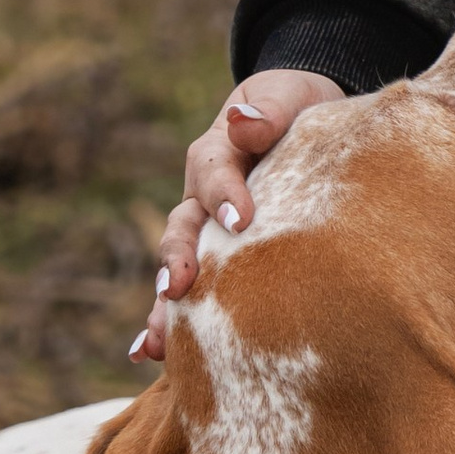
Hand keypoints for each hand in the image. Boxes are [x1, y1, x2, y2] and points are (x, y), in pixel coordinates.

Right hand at [137, 69, 342, 355]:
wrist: (297, 120)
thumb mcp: (288, 96)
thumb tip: (245, 122)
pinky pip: (195, 294)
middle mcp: (202, 199)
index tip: (242, 220)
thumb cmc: (295, 108)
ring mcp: (206, 234)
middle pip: (182, 230)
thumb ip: (269, 108)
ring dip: (166, 307)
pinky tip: (157, 357)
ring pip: (179, 270)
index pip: (214, 172)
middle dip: (178, 260)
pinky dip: (174, 324)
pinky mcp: (220, 261)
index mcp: (217, 153)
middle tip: (179, 287)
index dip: (224, 194)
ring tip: (157, 344)